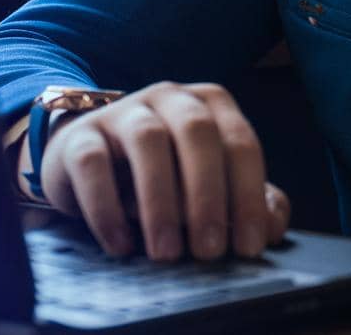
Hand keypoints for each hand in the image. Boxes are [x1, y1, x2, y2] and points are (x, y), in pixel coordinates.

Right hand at [22, 82, 292, 261]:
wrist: (89, 162)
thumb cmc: (164, 177)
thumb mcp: (209, 186)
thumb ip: (247, 202)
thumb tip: (271, 227)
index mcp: (210, 105)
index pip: (240, 142)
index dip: (249, 195)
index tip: (249, 246)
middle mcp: (170, 98)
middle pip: (197, 132)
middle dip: (207, 194)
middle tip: (208, 251)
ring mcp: (123, 111)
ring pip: (148, 141)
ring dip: (160, 201)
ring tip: (166, 253)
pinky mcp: (80, 136)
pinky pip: (93, 162)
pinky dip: (107, 206)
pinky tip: (121, 245)